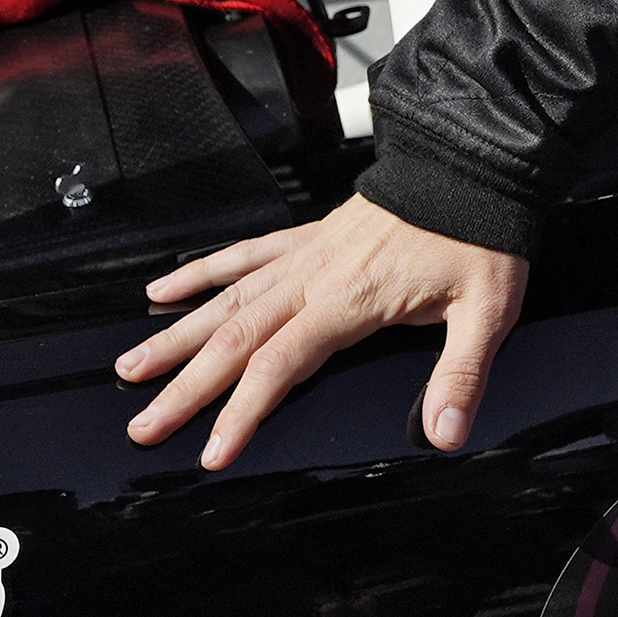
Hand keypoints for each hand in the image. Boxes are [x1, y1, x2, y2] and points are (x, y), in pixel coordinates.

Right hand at [118, 190, 529, 469]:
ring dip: (175, 337)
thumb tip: (444, 433)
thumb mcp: (487, 310)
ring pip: (226, 300)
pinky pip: (243, 255)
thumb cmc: (481, 237)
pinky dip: (201, 273)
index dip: (241, 413)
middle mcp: (314, 277)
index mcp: (348, 301)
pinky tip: (162, 290)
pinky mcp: (309, 234)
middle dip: (185, 388)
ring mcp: (306, 254)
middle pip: (234, 340)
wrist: (474, 163)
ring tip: (130, 369)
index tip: (211, 453)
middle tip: (143, 426)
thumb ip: (461, 374)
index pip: (278, 367)